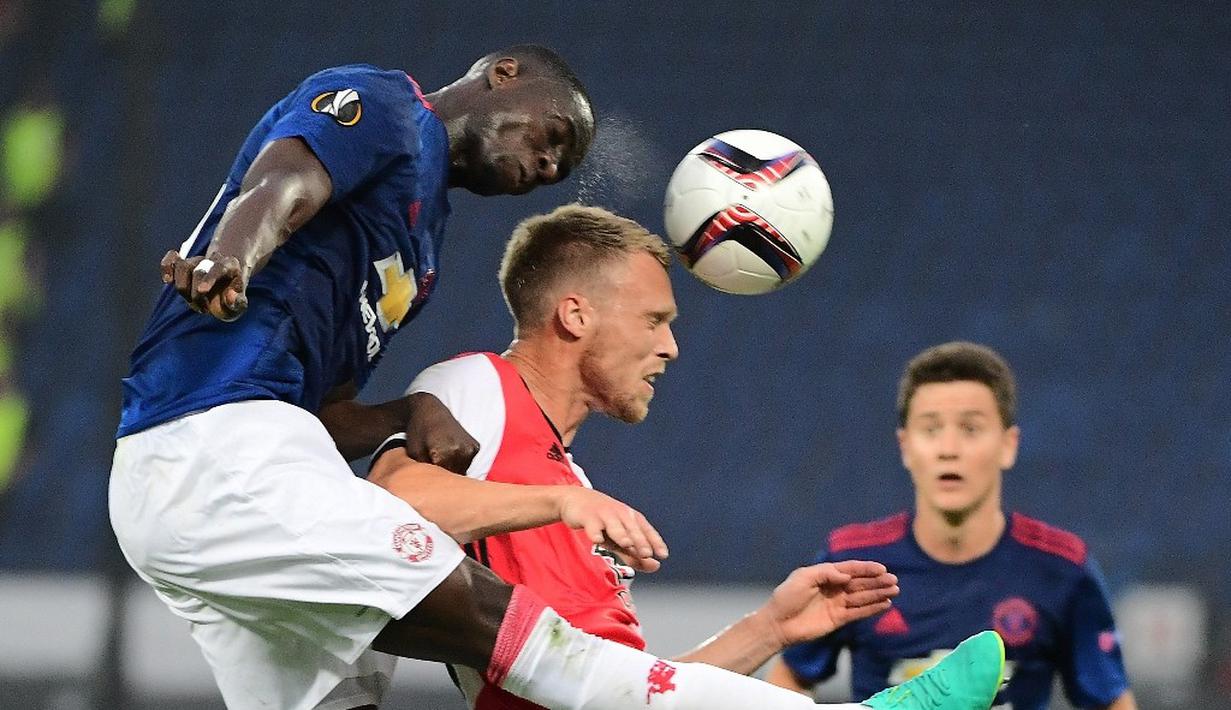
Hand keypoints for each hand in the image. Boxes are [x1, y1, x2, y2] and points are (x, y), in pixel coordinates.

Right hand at [160, 250, 248, 320]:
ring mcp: (197, 261)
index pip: (218, 268)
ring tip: (192, 303)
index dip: (208, 279)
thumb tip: (230, 297)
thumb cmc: (232, 298)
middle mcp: (213, 260)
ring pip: (183, 266)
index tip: (201, 291)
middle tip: (204, 310)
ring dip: (183, 289)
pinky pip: (172, 259)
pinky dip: (166, 267)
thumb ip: (238, 303)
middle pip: (198, 271)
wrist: (225, 289)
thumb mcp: (239, 304)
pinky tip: (167, 281)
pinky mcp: (183, 264)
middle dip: (196, 294)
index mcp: (230, 266)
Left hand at [403, 392, 478, 472]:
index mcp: (444, 453)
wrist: (429, 411)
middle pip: (453, 476)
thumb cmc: (418, 432)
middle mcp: (460, 451)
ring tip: (441, 457)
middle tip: (433, 464)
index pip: (441, 479)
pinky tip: (450, 452)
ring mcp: (470, 448)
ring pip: (462, 471)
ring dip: (453, 469)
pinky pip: (468, 463)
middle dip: (444, 475)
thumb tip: (432, 486)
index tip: (428, 473)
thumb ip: (424, 472)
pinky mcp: (476, 447)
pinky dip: (460, 462)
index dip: (434, 479)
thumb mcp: (414, 453)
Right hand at [556, 488, 668, 572]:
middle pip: (632, 529)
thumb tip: (656, 566)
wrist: (576, 499)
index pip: (646, 530)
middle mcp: (621, 515)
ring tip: (627, 544)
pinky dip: (595, 532)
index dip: (655, 542)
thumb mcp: (619, 539)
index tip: (663, 555)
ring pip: (614, 526)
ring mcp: (604, 515)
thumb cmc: (603, 523)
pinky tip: (597, 540)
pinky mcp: (588, 517)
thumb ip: (636, 555)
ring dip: (621, 534)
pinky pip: (592, 526)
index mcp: (632, 519)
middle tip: (647, 553)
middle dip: (640, 541)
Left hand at [763, 561, 898, 645]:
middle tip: (893, 580)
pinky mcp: (839, 619)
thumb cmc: (787, 597)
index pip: (850, 569)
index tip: (882, 569)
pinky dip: (872, 609)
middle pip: (860, 583)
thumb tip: (847, 575)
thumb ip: (826, 573)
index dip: (866, 568)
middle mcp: (834, 588)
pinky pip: (858, 612)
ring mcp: (837, 604)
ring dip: (878, 594)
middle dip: (877, 581)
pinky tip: (885, 604)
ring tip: (894, 591)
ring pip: (862, 597)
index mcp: (826, 575)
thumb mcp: (803, 577)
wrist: (778, 624)